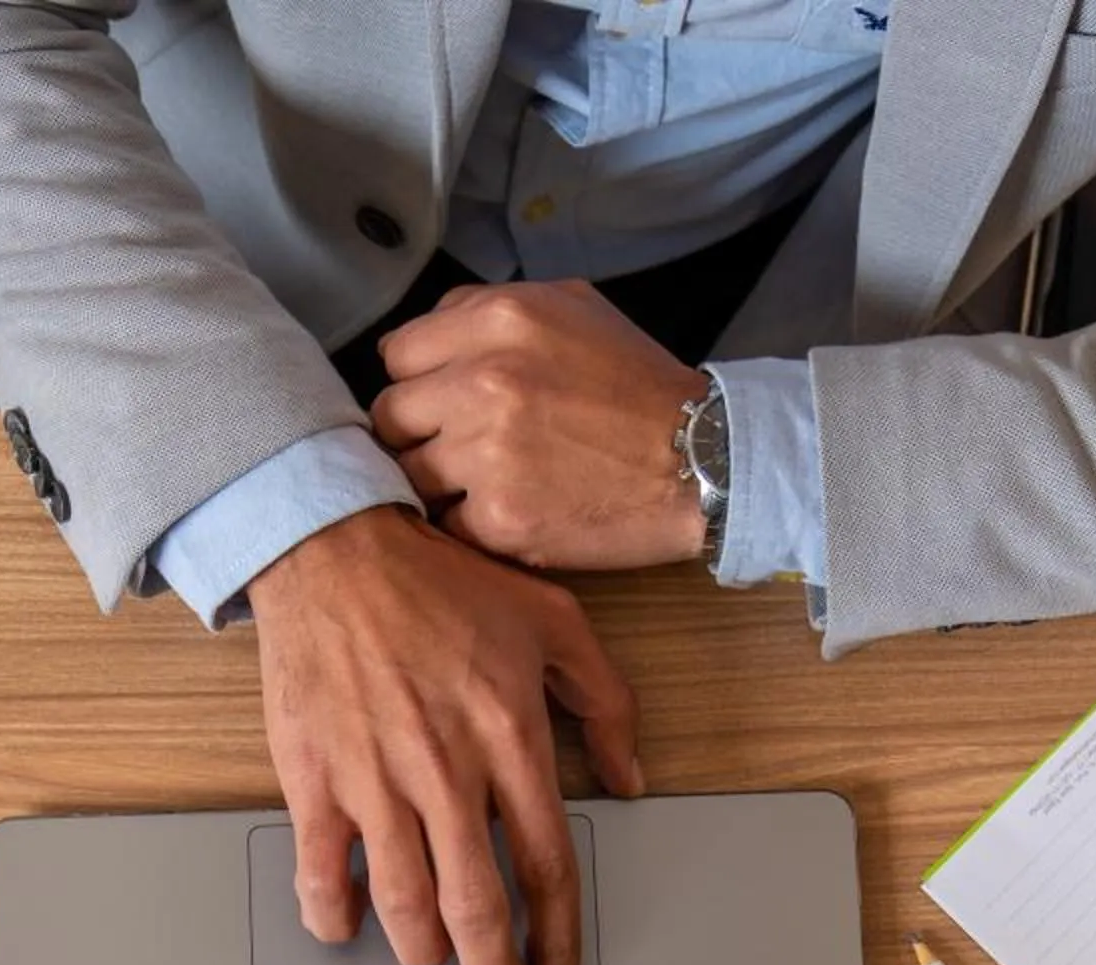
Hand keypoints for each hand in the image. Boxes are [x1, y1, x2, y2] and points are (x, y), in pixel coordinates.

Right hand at [248, 506, 646, 964]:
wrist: (333, 548)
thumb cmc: (440, 581)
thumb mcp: (554, 619)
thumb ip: (608, 700)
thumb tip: (632, 777)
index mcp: (511, 738)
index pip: (548, 866)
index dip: (556, 937)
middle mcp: (447, 771)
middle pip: (478, 906)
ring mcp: (377, 780)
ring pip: (405, 907)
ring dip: (424, 955)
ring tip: (433, 963)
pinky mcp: (315, 779)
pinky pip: (324, 875)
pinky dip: (335, 917)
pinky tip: (348, 926)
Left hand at [370, 279, 710, 572]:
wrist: (703, 461)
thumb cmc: (639, 385)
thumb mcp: (574, 308)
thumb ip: (489, 308)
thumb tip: (426, 332)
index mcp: (500, 319)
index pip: (397, 354)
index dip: (418, 380)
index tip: (442, 400)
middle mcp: (485, 381)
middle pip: (392, 416)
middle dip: (419, 432)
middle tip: (459, 446)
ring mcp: (488, 454)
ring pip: (410, 474)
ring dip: (439, 482)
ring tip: (486, 482)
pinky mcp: (500, 520)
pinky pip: (445, 524)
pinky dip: (468, 525)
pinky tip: (509, 513)